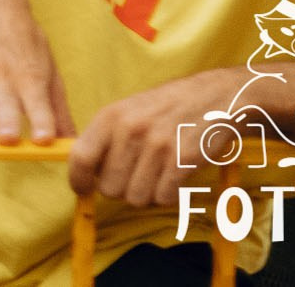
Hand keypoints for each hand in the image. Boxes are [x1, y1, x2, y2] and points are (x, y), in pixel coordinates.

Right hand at [0, 0, 74, 176]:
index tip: (43, 140)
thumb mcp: (48, 68)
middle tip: (8, 141)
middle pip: (3, 107)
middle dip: (5, 125)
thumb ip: (58, 109)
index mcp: (29, 75)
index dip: (40, 121)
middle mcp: (1, 78)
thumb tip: (73, 144)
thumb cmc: (24, 42)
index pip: (37, 103)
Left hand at [69, 68, 241, 207]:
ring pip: (136, 198)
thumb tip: (85, 173)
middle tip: (135, 176)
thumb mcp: (128, 111)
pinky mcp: (183, 161)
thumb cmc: (167, 108)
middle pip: (109, 187)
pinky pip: (164, 198)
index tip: (83, 190)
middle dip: (121, 189)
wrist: (216, 97)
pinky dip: (169, 195)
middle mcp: (131, 130)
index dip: (78, 180)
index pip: (81, 157)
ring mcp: (157, 146)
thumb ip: (105, 138)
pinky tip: (174, 177)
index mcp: (111, 116)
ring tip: (157, 175)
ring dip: (146, 194)